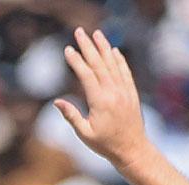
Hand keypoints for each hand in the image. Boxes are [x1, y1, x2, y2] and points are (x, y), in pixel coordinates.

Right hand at [55, 27, 147, 167]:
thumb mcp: (84, 134)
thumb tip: (57, 101)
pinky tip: (114, 50)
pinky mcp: (131, 92)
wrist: (132, 149)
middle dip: (88, 46)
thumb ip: (71, 115)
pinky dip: (119, 59)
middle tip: (79, 32)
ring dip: (104, 47)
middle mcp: (113, 92)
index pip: (86, 75)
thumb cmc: (105, 144)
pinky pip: (124, 71)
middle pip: (99, 64)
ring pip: (113, 64)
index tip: (68, 50)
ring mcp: (124, 90)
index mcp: (100, 101)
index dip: (76, 61)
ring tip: (96, 34)